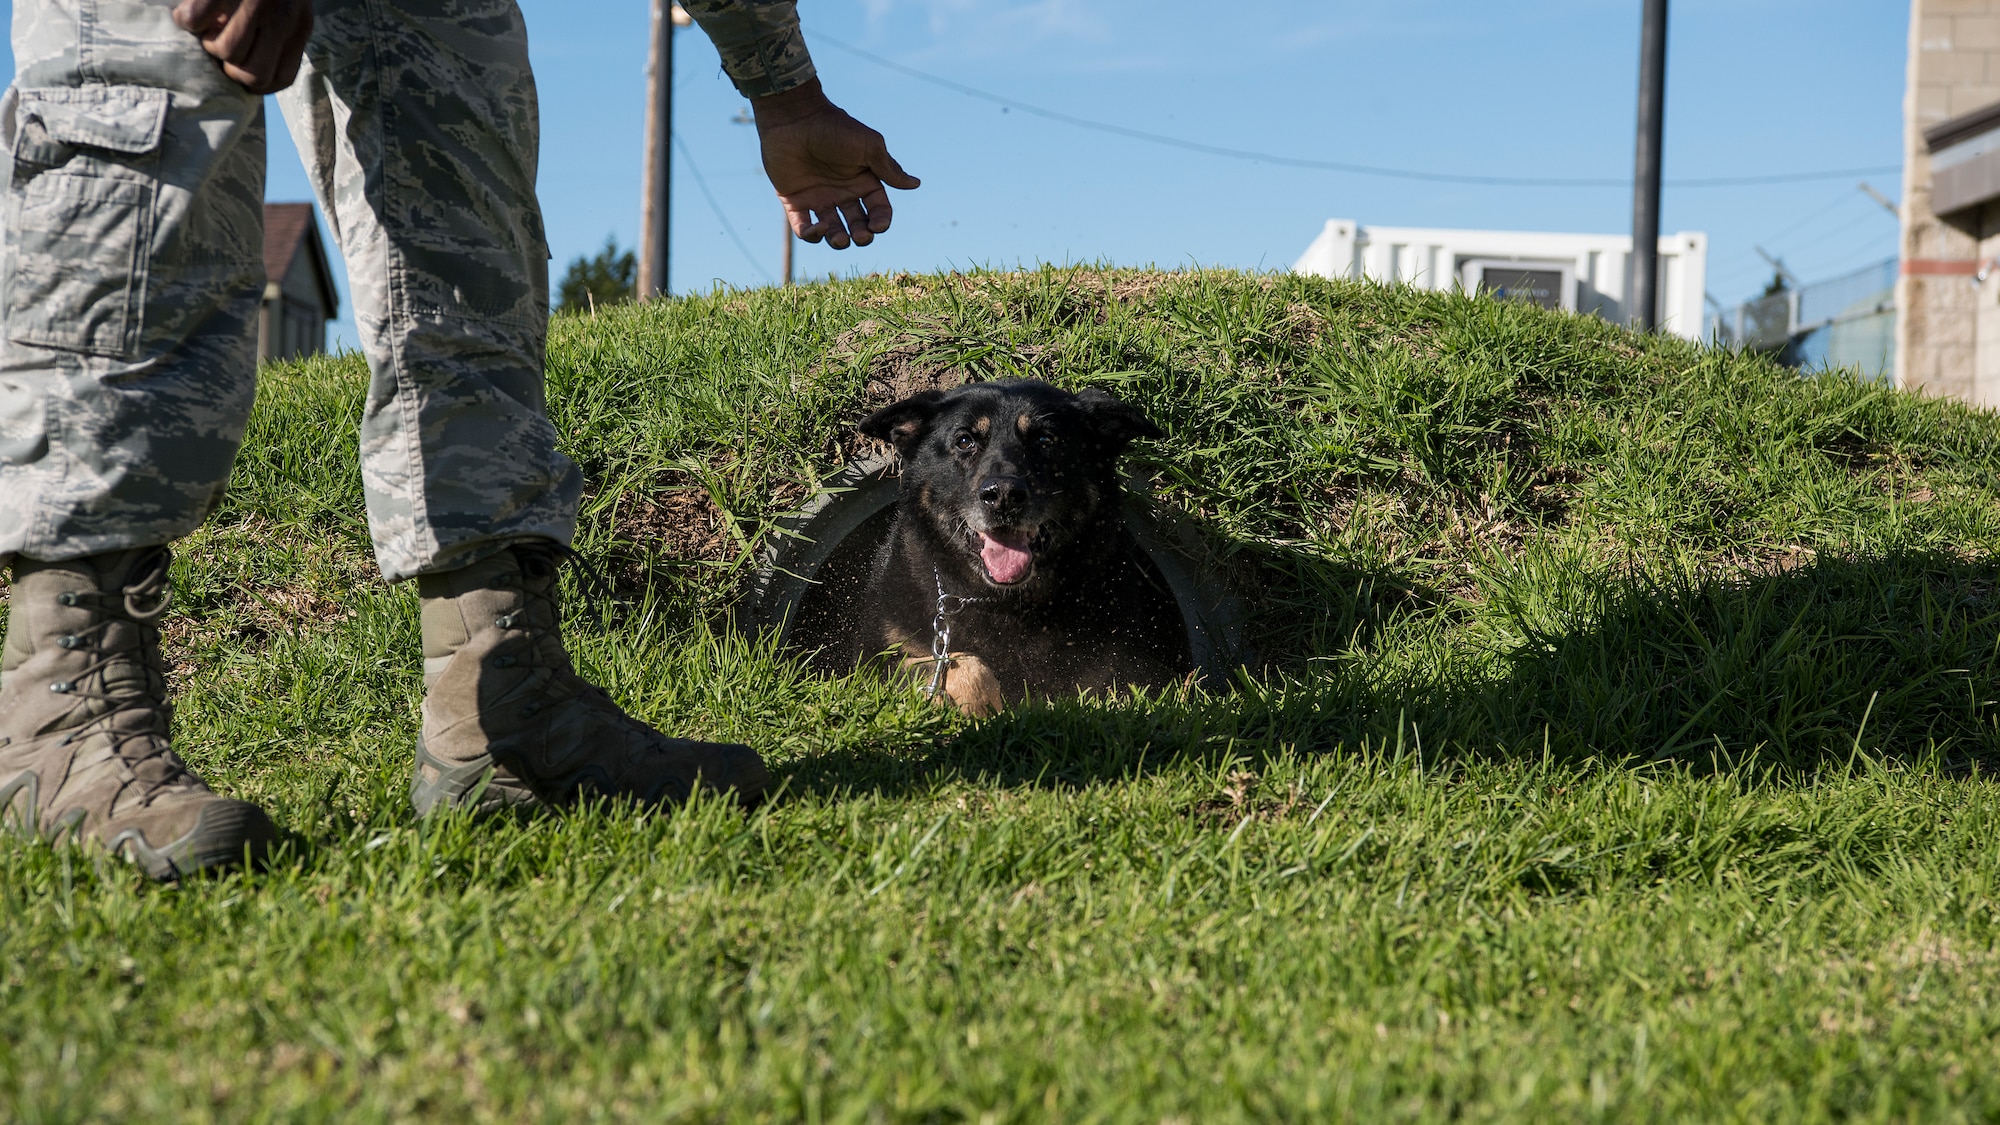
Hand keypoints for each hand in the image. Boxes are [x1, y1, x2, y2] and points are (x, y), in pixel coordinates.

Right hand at [171, 0, 313, 94]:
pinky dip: (187, 19)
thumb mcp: (287, 5)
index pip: (279, 79)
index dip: (253, 82)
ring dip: (207, 41)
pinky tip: (189, 8)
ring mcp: (255, 2)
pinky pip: (195, 21)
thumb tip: (244, 73)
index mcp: (299, 25)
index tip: (237, 67)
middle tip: (218, 41)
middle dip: (228, 65)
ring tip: (207, 22)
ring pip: (224, 51)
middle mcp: (283, 17)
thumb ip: (277, 36)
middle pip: (250, 74)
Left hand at [753, 78, 919, 249]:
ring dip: (839, 241)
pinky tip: (817, 228)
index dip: (881, 222)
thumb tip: (915, 184)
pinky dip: (811, 235)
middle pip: (858, 225)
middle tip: (860, 236)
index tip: (877, 225)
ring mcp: (819, 198)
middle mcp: (843, 193)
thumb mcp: (869, 146)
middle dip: (862, 236)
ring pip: (832, 231)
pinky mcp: (795, 201)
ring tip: (840, 239)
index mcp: (864, 181)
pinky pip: (804, 227)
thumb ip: (889, 169)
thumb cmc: (834, 129)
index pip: (878, 210)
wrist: (795, 118)